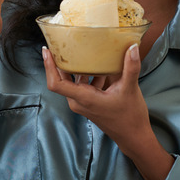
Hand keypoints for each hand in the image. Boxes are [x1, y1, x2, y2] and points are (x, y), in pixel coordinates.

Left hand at [44, 44, 174, 179]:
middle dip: (61, 61)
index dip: (48, 66)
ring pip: (73, 81)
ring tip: (84, 51)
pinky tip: (101, 67)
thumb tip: (133, 47)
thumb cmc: (130, 117)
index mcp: (83, 98)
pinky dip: (88, 75)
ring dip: (78, 68)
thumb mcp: (130, 89)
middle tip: (62, 43)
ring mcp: (82, 104)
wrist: (133, 136)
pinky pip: (82, 86)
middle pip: (62, 79)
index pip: (56, 84)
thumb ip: (131, 67)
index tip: (46, 51)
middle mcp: (78, 101)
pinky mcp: (88, 104)